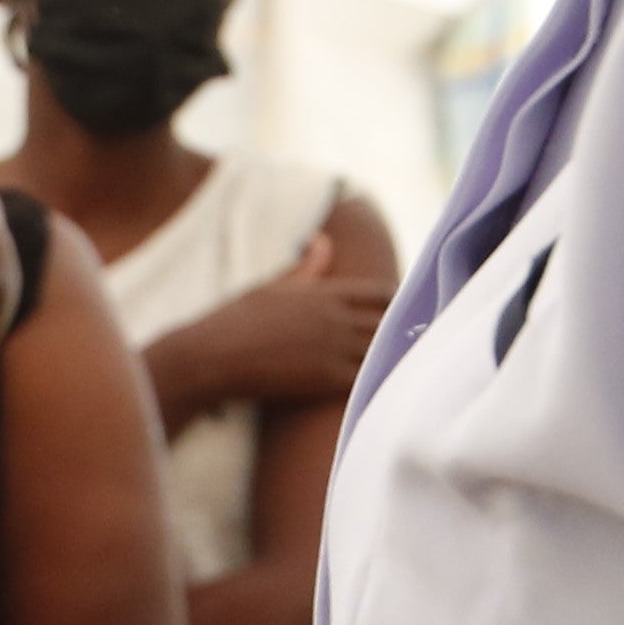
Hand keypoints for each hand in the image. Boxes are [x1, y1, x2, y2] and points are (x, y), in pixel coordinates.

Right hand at [149, 234, 386, 426]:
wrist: (213, 357)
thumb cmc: (236, 320)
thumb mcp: (272, 286)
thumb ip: (306, 268)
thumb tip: (323, 240)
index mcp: (326, 292)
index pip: (381, 294)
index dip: (396, 304)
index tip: (401, 313)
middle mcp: (336, 317)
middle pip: (389, 323)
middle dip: (401, 331)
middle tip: (410, 341)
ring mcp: (335, 348)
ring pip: (383, 350)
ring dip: (392, 355)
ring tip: (403, 363)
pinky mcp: (327, 379)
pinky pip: (368, 378)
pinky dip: (377, 379)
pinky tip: (382, 384)